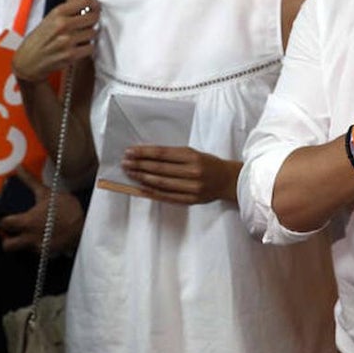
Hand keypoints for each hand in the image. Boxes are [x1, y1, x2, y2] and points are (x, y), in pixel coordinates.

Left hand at [0, 167, 85, 254]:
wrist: (86, 224)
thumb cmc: (66, 208)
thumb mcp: (47, 192)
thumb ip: (29, 181)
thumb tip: (18, 168)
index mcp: (26, 221)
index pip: (4, 224)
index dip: (4, 221)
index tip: (8, 219)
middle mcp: (30, 237)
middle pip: (7, 245)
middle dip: (7, 240)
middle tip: (13, 232)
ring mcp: (39, 247)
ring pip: (22, 250)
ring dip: (24, 243)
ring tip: (32, 234)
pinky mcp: (49, 254)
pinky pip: (38, 253)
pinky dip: (39, 246)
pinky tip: (46, 237)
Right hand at [12, 0, 99, 84]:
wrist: (28, 61)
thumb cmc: (39, 40)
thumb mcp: (49, 19)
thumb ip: (68, 13)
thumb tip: (89, 7)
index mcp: (57, 12)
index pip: (85, 1)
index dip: (94, 3)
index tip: (96, 6)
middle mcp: (62, 24)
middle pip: (93, 17)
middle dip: (94, 19)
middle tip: (90, 22)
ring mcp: (67, 40)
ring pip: (93, 32)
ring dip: (90, 35)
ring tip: (81, 36)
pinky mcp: (71, 55)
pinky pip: (90, 47)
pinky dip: (87, 48)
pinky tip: (80, 47)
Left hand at [121, 145, 239, 204]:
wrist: (228, 181)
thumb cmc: (208, 164)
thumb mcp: (194, 153)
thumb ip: (173, 155)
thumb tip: (147, 156)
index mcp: (193, 156)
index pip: (163, 154)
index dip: (144, 153)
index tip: (130, 151)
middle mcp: (192, 172)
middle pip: (160, 169)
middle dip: (139, 165)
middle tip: (125, 163)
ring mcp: (191, 188)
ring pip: (162, 183)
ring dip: (142, 178)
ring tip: (130, 173)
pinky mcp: (190, 200)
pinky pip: (167, 197)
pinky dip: (152, 192)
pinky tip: (140, 188)